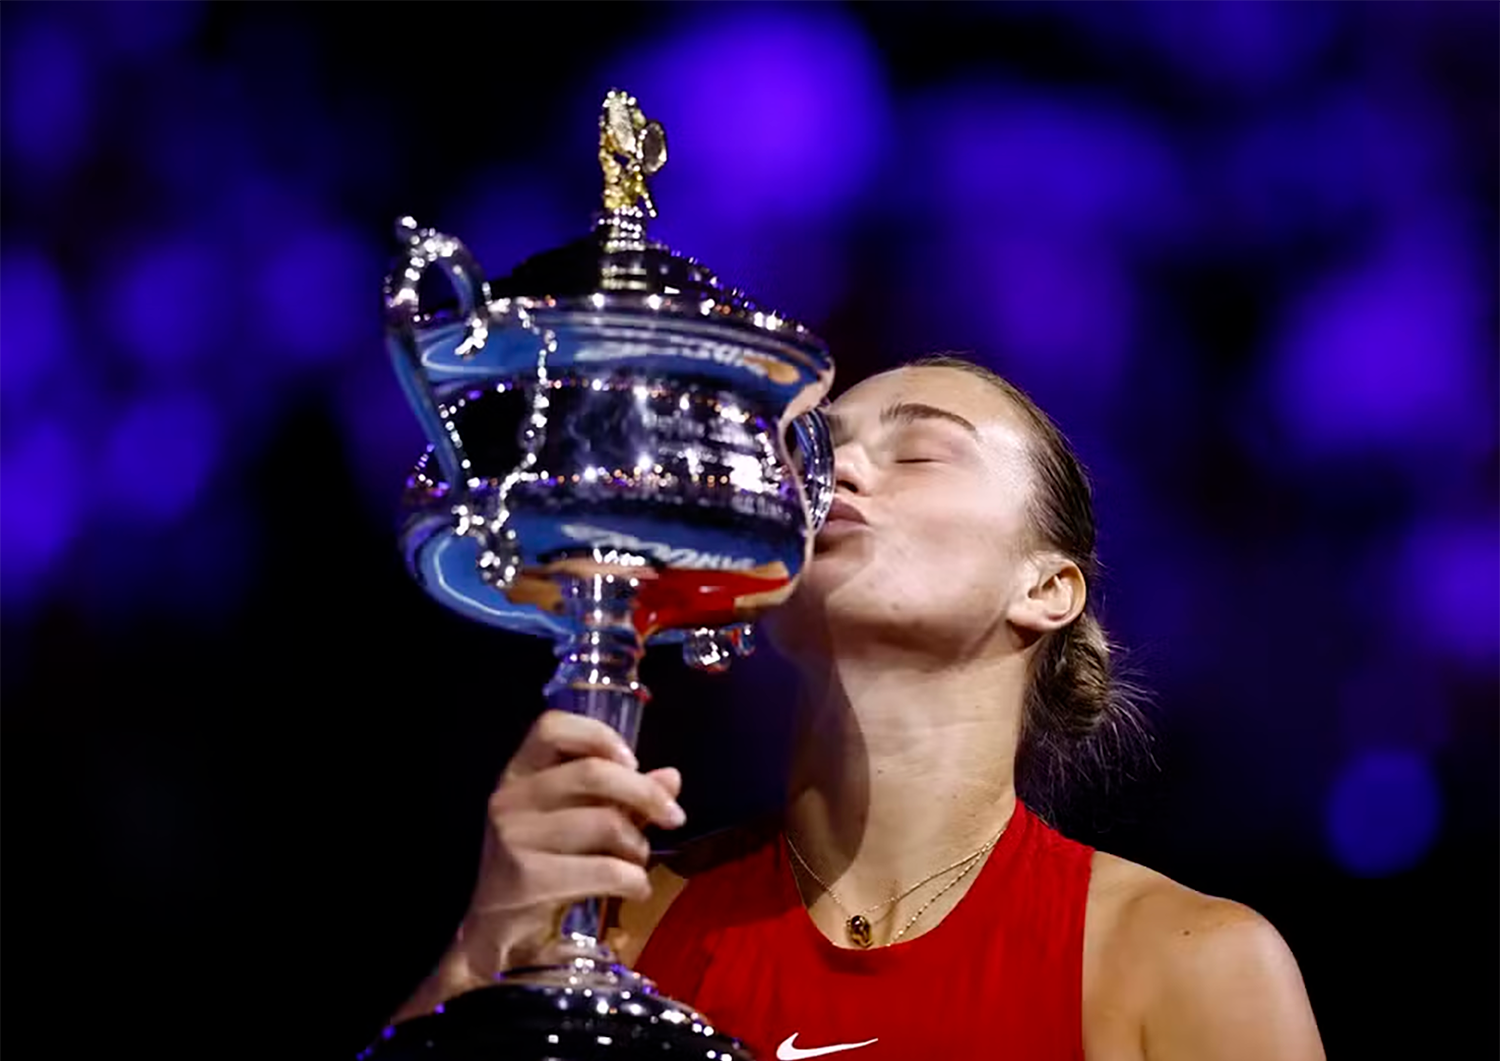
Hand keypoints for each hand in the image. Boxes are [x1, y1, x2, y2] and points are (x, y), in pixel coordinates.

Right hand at [451, 709, 685, 978]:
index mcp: (519, 772)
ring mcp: (514, 836)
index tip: (634, 760)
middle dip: (646, 794)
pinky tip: (636, 888)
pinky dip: (634, 881)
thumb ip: (625, 796)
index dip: (598, 735)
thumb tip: (672, 777)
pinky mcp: (526, 878)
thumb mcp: (581, 821)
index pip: (551, 727)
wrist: (498, 929)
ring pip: (605, 823)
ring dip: (638, 846)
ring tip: (638, 862)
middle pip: (593, 772)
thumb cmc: (544, 864)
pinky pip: (604, 869)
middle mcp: (511, 797)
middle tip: (674, 816)